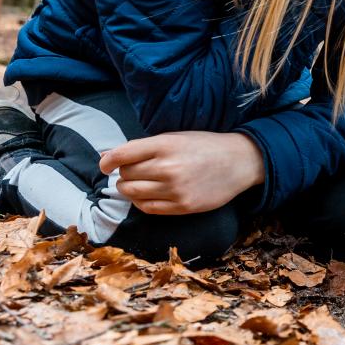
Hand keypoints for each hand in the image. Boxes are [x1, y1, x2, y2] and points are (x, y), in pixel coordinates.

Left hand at [98, 131, 264, 215]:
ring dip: (129, 188)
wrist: (240, 162)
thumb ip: (144, 147)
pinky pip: (147, 208)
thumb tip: (107, 157)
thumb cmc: (205, 146)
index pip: (122, 155)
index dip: (107, 161)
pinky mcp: (183, 206)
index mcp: (166, 145)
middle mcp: (168, 168)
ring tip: (140, 182)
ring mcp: (176, 189)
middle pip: (125, 175)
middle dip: (124, 173)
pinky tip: (148, 194)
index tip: (105, 165)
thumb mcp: (175, 137)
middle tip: (134, 170)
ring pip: (132, 193)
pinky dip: (141, 201)